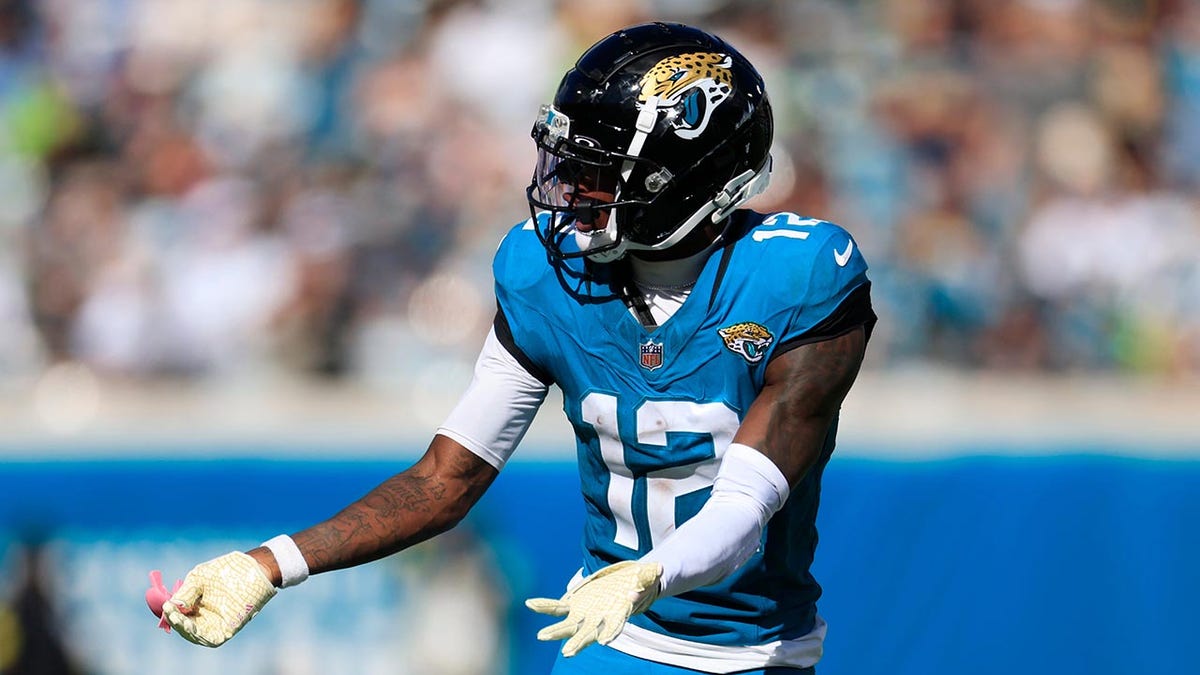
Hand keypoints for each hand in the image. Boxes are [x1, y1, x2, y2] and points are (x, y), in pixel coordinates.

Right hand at [160, 551, 277, 646]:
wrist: (253, 568)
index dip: (170, 613)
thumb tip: (170, 606)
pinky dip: (199, 636)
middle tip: (171, 613)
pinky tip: (191, 626)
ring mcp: (216, 623)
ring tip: (178, 618)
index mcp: (195, 605)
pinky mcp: (228, 629)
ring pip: (195, 635)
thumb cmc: (226, 570)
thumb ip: (185, 593)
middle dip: (175, 622)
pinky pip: (211, 639)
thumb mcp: (200, 578)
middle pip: (184, 627)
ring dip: (184, 629)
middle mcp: (204, 616)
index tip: (166, 606)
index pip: (178, 615)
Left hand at [525, 560, 661, 656]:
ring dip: (555, 632)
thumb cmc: (641, 581)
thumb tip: (658, 569)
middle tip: (569, 652)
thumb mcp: (648, 576)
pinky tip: (531, 603)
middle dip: (579, 643)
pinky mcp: (574, 605)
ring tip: (541, 637)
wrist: (628, 583)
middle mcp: (600, 619)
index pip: (616, 626)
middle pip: (588, 634)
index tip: (604, 641)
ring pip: (568, 626)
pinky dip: (544, 606)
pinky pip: (557, 607)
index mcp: (619, 613)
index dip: (611, 632)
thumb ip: (649, 576)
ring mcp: (585, 614)